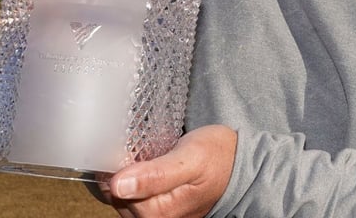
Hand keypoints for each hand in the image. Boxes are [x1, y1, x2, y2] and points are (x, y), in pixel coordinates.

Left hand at [100, 125, 237, 217]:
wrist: (240, 165)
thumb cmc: (219, 158)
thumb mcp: (190, 159)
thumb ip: (156, 175)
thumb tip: (120, 186)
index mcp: (159, 213)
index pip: (115, 190)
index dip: (116, 163)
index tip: (130, 144)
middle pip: (115, 194)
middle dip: (121, 168)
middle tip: (142, 146)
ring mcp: (157, 217)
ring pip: (121, 194)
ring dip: (127, 172)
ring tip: (147, 154)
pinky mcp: (158, 211)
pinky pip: (132, 194)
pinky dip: (134, 177)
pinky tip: (148, 164)